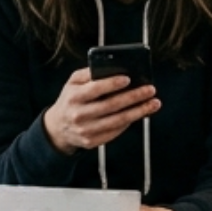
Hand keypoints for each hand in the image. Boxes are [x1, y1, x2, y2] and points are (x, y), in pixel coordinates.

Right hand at [40, 67, 160, 152]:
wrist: (57, 128)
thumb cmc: (71, 99)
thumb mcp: (72, 83)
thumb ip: (89, 73)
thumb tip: (112, 68)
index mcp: (74, 97)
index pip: (95, 89)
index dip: (112, 84)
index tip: (128, 79)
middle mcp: (79, 114)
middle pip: (111, 105)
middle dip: (133, 97)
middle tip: (150, 89)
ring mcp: (86, 130)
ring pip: (118, 120)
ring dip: (139, 111)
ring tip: (154, 103)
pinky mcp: (92, 142)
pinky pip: (116, 131)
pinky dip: (130, 122)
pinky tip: (141, 113)